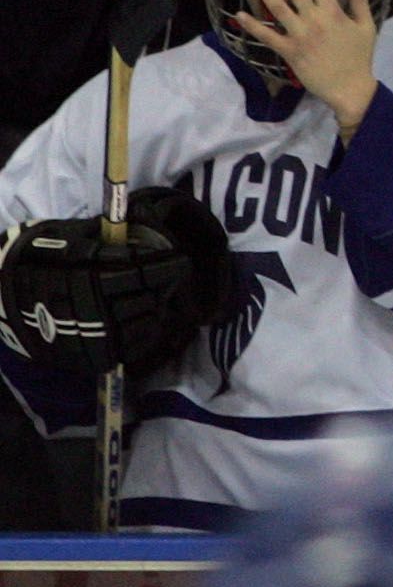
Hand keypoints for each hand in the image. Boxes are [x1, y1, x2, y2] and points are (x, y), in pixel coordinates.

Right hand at [0, 188, 231, 376]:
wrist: (3, 299)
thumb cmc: (41, 262)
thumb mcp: (70, 240)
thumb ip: (108, 240)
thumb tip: (145, 231)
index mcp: (88, 277)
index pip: (142, 272)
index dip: (167, 265)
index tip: (181, 259)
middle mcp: (92, 309)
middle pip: (148, 297)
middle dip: (162, 285)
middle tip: (166, 277)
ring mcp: (94, 335)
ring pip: (146, 322)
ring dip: (156, 307)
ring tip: (152, 296)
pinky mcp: (94, 355)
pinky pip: (135, 345)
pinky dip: (147, 330)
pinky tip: (145, 318)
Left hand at [234, 0, 378, 132]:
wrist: (349, 88)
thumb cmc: (360, 57)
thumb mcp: (366, 27)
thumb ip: (361, 1)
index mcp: (334, 12)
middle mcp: (314, 19)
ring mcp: (299, 35)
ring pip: (277, 7)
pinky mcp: (288, 51)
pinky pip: (267, 36)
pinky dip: (252, 26)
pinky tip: (239, 14)